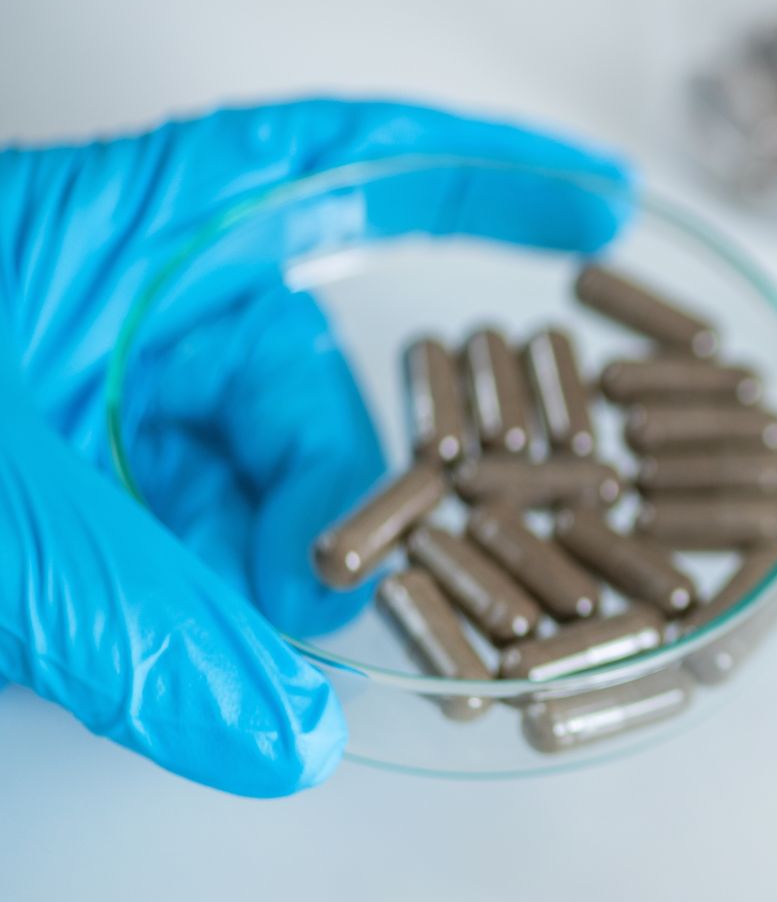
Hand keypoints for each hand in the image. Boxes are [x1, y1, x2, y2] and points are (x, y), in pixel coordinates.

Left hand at [0, 98, 630, 795]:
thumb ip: (138, 629)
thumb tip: (289, 738)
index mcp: (130, 230)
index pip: (346, 163)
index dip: (483, 173)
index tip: (598, 207)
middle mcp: (124, 294)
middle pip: (300, 389)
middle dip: (323, 515)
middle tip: (326, 617)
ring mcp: (83, 382)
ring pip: (228, 488)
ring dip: (224, 587)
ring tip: (168, 656)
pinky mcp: (52, 464)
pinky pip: (160, 531)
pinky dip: (162, 605)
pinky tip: (122, 653)